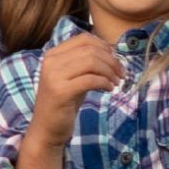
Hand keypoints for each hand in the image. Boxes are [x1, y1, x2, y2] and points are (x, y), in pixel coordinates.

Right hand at [31, 34, 123, 148]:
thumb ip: (84, 63)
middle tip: (121, 73)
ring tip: (116, 82)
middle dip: (111, 61)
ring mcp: (54, 76)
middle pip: (90, 50)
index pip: (83, 39)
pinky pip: (90, 80)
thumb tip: (110, 51)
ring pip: (91, 62)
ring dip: (109, 72)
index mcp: (52, 55)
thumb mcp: (72, 78)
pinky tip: (109, 90)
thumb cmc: (63, 104)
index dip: (103, 46)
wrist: (47, 129)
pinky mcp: (61, 91)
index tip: (115, 58)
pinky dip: (105, 83)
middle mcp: (50, 61)